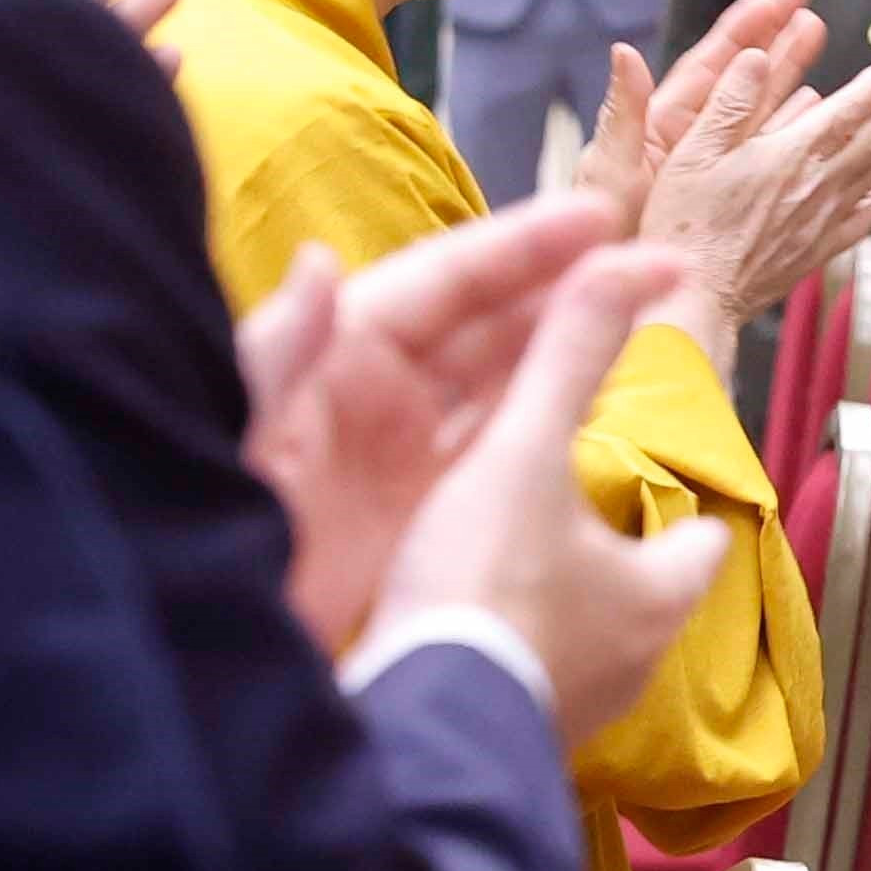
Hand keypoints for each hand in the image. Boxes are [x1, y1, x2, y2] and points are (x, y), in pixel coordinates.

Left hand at [237, 194, 620, 648]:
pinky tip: (599, 396)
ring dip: (572, 340)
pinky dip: (550, 411)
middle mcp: (375, 387)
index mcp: (338, 354)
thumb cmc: (214, 534)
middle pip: (488, 319)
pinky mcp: (418, 508)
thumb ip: (274, 356)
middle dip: (571, 283)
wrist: (211, 652)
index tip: (602, 218)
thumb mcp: (238, 441)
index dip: (523, 245)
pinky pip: (500, 444)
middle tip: (660, 262)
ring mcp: (400, 448)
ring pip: (503, 375)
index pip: (444, 281)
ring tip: (651, 309)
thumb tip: (321, 264)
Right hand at [362, 239, 737, 746]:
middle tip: (576, 530)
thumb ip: (566, 362)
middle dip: (618, 567)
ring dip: (563, 618)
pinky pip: (529, 694)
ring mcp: (581, 715)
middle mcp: (639, 664)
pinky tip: (465, 643)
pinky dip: (511, 663)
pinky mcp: (519, 748)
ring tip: (516, 582)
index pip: (702, 542)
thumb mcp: (522, 453)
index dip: (683, 513)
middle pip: (648, 601)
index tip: (664, 496)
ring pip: (592, 651)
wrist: (415, 728)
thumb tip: (619, 270)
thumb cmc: (484, 585)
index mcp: (661, 590)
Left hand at [573, 0, 814, 232]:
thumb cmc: (600, 237)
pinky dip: (807, 142)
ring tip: (823, 48)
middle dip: (778, 40)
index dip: (745, 29)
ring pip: (768, 116)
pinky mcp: (738, 201)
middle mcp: (696, 141)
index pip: (712, 64)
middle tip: (807, 3)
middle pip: (746, 80)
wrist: (618, 297)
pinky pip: (779, 163)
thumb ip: (621, 112)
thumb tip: (622, 53)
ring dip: (797, 80)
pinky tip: (833, 126)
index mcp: (665, 124)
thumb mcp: (607, 171)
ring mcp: (720, 170)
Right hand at [638, 45, 870, 346]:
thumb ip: (730, 102)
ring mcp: (823, 220)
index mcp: (790, 155)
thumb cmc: (687, 226)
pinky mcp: (818, 249)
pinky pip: (864, 218)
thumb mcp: (692, 152)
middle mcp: (817, 185)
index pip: (847, 111)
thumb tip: (755, 58)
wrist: (698, 297)